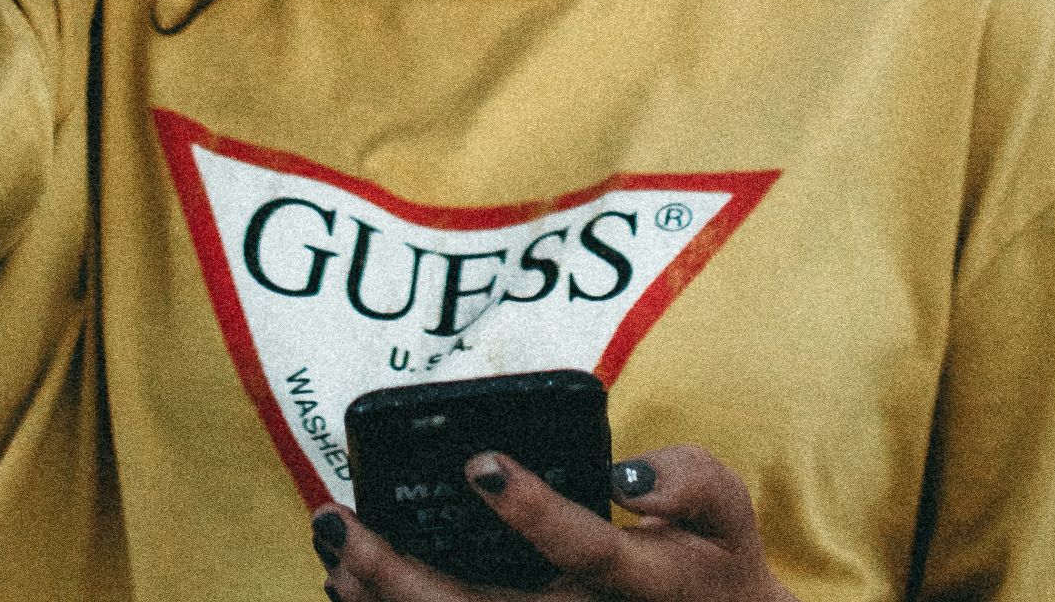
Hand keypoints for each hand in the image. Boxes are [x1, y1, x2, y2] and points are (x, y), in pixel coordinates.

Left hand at [313, 444, 799, 601]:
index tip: (483, 465)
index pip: (588, 553)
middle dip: (394, 573)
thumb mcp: (725, 510)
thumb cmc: (711, 558)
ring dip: (376, 597)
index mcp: (640, 583)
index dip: (535, 513)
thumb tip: (626, 476)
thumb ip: (689, 481)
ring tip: (329, 543)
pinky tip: (348, 585)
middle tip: (337, 520)